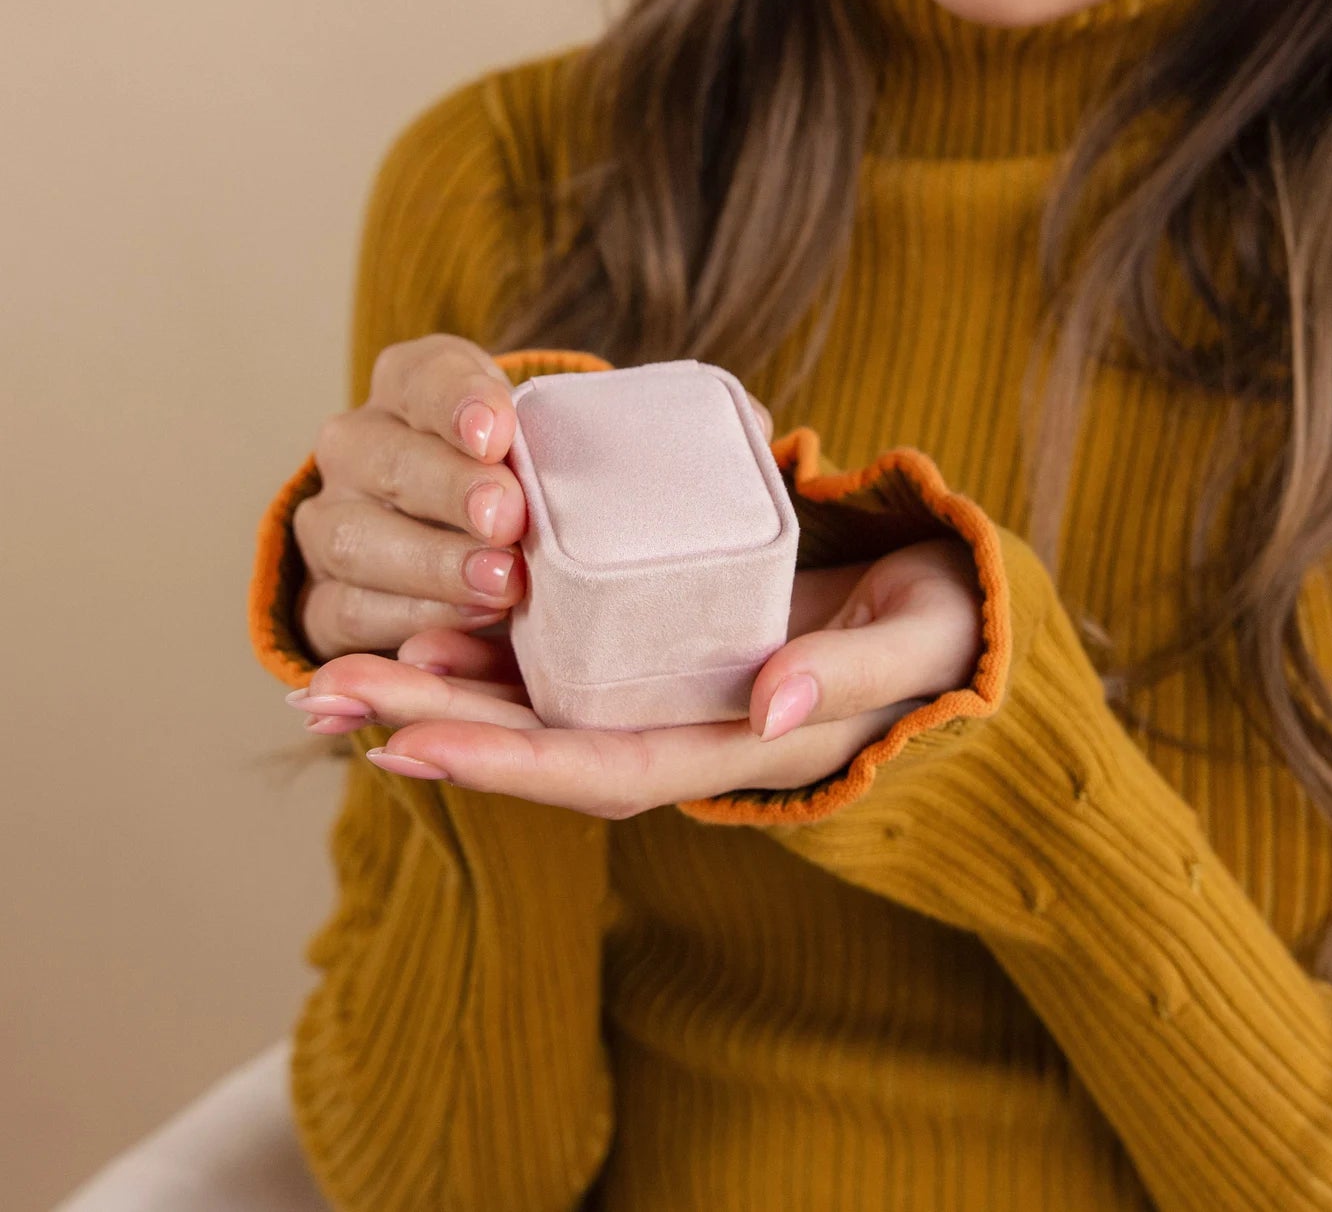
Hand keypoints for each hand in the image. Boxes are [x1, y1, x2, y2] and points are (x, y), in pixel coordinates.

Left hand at [283, 535, 983, 819]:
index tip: (406, 741)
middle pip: (547, 748)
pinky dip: (500, 650)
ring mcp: (675, 695)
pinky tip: (435, 623)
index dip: (508, 764)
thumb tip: (766, 709)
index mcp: (744, 753)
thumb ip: (847, 676)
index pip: (608, 772)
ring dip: (445, 692)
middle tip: (328, 694)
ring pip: (544, 708)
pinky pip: (572, 661)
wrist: (949, 614)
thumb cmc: (943, 633)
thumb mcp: (916, 646)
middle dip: (437, 728)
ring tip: (346, 669)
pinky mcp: (670, 651)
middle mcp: (692, 735)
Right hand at [291, 332, 778, 663]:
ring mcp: (338, 525)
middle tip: (511, 521)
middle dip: (442, 484)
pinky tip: (459, 632)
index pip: (424, 372)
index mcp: (425, 389)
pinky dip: (399, 623)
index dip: (456, 397)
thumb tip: (750, 425)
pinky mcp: (334, 605)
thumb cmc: (562, 499)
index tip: (503, 430)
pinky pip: (342, 613)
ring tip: (501, 588)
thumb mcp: (609, 456)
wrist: (487, 573)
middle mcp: (366, 445)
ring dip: (422, 562)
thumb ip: (671, 436)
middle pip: (375, 450)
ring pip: (347, 535)